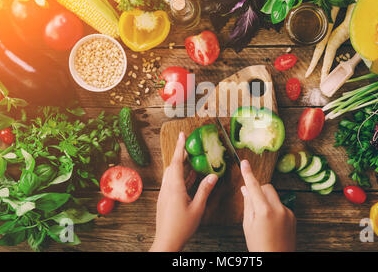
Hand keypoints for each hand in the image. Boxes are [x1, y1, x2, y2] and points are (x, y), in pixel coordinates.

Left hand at [150, 132, 217, 251]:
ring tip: (191, 162)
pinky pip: (171, 183)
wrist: (167, 241)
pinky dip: (179, 177)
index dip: (179, 147)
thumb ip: (204, 190)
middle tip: (189, 148)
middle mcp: (167, 188)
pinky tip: (188, 180)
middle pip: (172, 166)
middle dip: (180, 155)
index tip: (181, 135)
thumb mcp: (197, 208)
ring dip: (180, 166)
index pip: (176, 162)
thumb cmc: (182, 227)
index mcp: (175, 188)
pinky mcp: (164, 200)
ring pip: (171, 175)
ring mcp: (164, 194)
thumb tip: (212, 176)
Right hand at [240, 160, 295, 251]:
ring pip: (274, 196)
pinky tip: (271, 224)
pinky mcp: (293, 216)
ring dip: (266, 201)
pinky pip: (281, 205)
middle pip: (267, 187)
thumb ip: (248, 205)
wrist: (277, 259)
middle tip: (252, 203)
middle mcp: (278, 209)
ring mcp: (287, 212)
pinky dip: (274, 209)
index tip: (244, 162)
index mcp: (264, 211)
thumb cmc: (259, 246)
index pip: (254, 186)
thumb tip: (246, 189)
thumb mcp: (248, 225)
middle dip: (259, 190)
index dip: (248, 173)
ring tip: (262, 219)